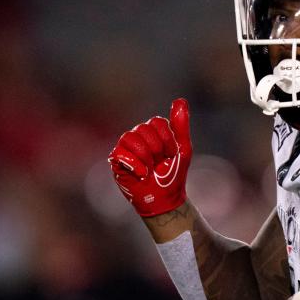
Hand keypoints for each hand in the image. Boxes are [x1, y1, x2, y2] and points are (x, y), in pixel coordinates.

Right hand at [108, 98, 192, 217]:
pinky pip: (119, 153)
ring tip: (150, 168)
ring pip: (129, 138)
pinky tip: (141, 173)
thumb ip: (181, 125)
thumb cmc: (174, 174)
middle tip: (160, 163)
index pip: (156, 122)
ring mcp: (125, 149)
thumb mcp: (183, 148)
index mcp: (152, 131)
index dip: (167, 139)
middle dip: (156, 148)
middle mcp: (137, 136)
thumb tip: (180, 100)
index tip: (172, 154)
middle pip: (142, 129)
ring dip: (144, 155)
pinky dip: (133, 164)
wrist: (165, 199)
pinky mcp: (116, 163)